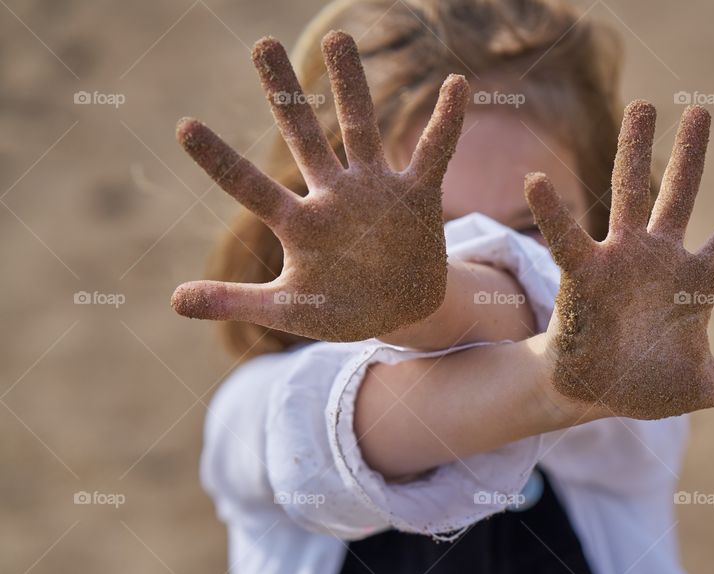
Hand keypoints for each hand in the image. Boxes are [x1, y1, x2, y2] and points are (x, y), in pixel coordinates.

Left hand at [171, 32, 468, 341]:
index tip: (184, 126)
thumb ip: (236, 302)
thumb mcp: (289, 309)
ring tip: (338, 37)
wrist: (401, 311)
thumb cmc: (342, 309)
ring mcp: (375, 189)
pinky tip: (456, 84)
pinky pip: (434, 152)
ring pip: (362, 127)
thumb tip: (173, 300)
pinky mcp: (416, 194)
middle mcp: (334, 195)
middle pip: (304, 136)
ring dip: (352, 86)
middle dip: (285, 93)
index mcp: (300, 224)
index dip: (220, 160)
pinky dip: (446, 122)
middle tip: (261, 43)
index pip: (252, 186)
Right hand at [525, 102, 713, 419]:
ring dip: (634, 151)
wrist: (593, 394)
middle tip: (701, 112)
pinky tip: (536, 182)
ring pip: (628, 196)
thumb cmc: (647, 383)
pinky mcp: (583, 275)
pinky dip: (552, 213)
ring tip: (642, 106)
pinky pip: (567, 240)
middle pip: (679, 196)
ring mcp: (620, 261)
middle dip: (691, 156)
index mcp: (695, 280)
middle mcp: (659, 259)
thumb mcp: (703, 387)